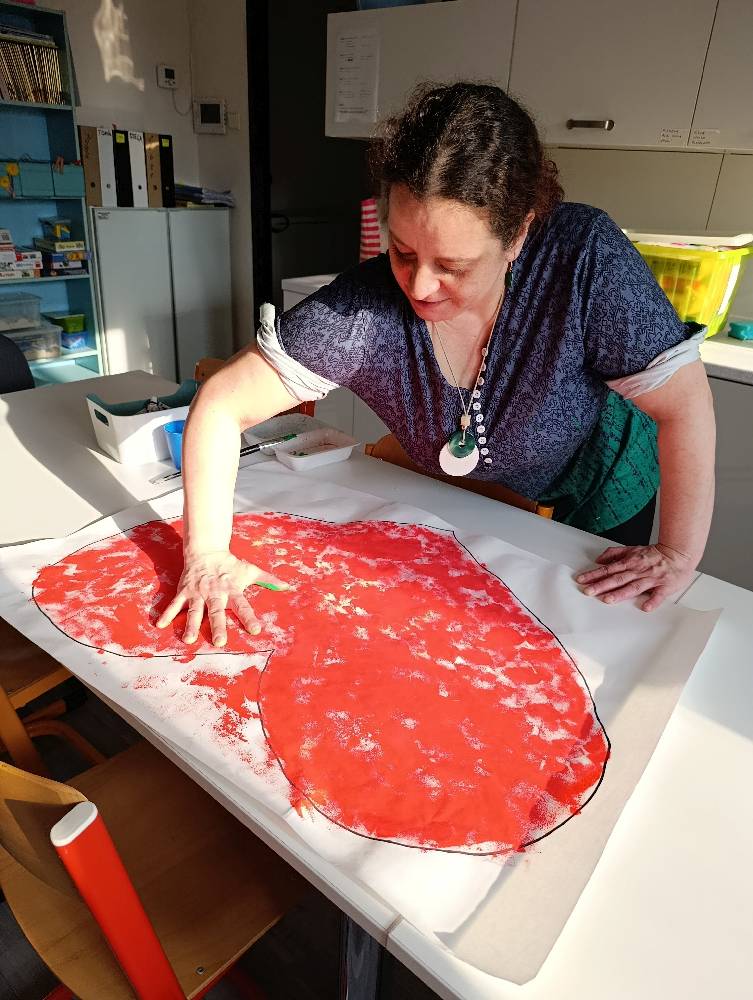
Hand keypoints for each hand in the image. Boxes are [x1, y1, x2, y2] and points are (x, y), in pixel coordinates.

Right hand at [156, 550, 291, 646]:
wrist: (205, 549)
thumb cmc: (230, 564)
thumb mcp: (250, 570)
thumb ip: (268, 580)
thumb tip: (288, 586)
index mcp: (232, 589)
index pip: (242, 605)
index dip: (249, 617)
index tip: (255, 630)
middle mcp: (214, 592)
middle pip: (217, 611)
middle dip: (218, 626)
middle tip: (220, 642)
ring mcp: (197, 592)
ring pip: (194, 611)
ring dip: (191, 624)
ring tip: (189, 640)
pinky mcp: (184, 591)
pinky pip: (174, 604)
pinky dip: (167, 614)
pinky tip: (159, 625)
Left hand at [575, 542, 695, 611]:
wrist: (679, 553)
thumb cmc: (655, 554)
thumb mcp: (632, 549)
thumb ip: (615, 554)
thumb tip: (599, 559)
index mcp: (630, 562)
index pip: (608, 569)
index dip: (594, 575)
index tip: (582, 580)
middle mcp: (638, 571)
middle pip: (617, 579)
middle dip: (601, 585)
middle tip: (588, 591)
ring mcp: (651, 579)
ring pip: (634, 587)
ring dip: (621, 593)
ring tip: (608, 599)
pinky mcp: (664, 586)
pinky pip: (658, 595)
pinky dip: (653, 600)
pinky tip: (646, 607)